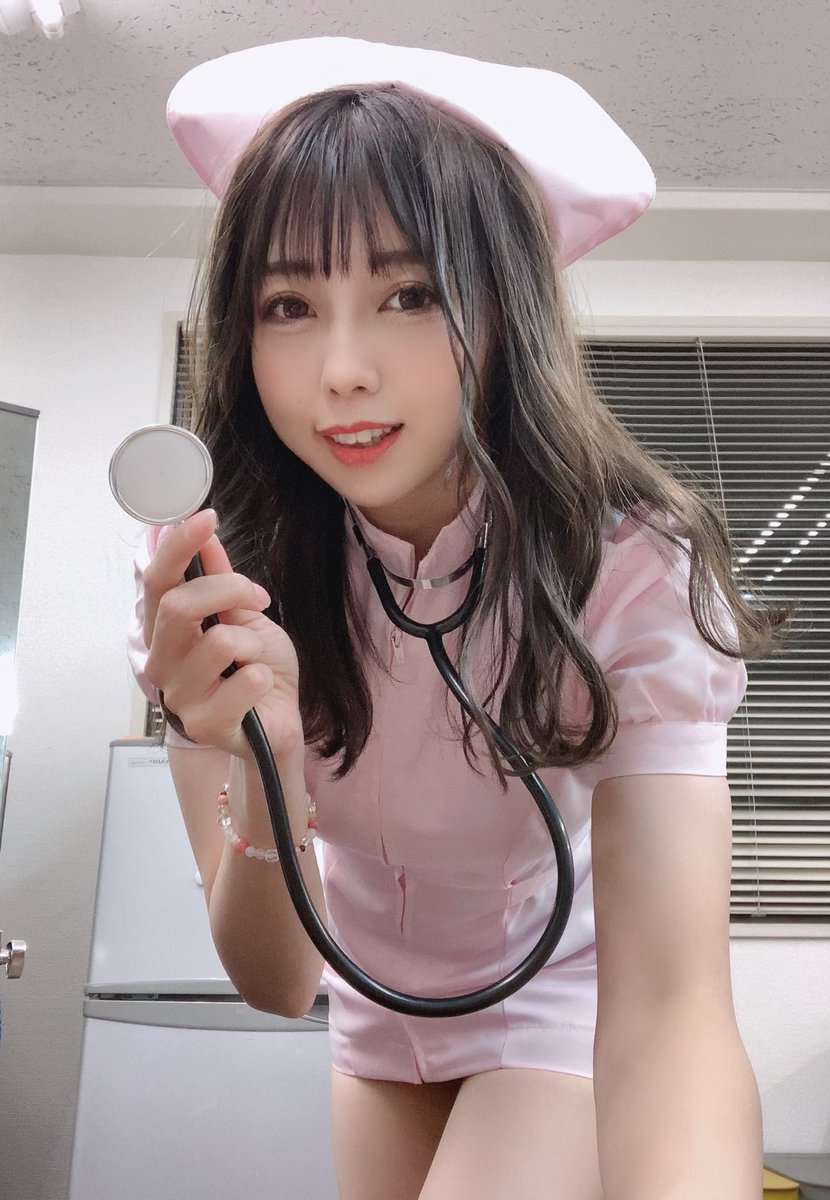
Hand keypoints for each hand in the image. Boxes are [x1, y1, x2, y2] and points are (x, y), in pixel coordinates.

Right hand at [142, 509, 303, 764]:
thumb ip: (221, 580)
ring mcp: (179, 696)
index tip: (205, 517)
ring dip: (252, 644)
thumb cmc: (258, 670)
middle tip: (258, 599)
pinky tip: (259, 690)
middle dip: (229, 590)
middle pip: (179, 606)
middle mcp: (162, 661)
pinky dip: (263, 677)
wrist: (280, 724)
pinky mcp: (204, 724)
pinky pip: (245, 680)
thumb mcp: (245, 616)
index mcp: (166, 631)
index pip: (157, 582)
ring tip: (254, 661)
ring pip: (219, 643)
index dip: (177, 547)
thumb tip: (206, 533)